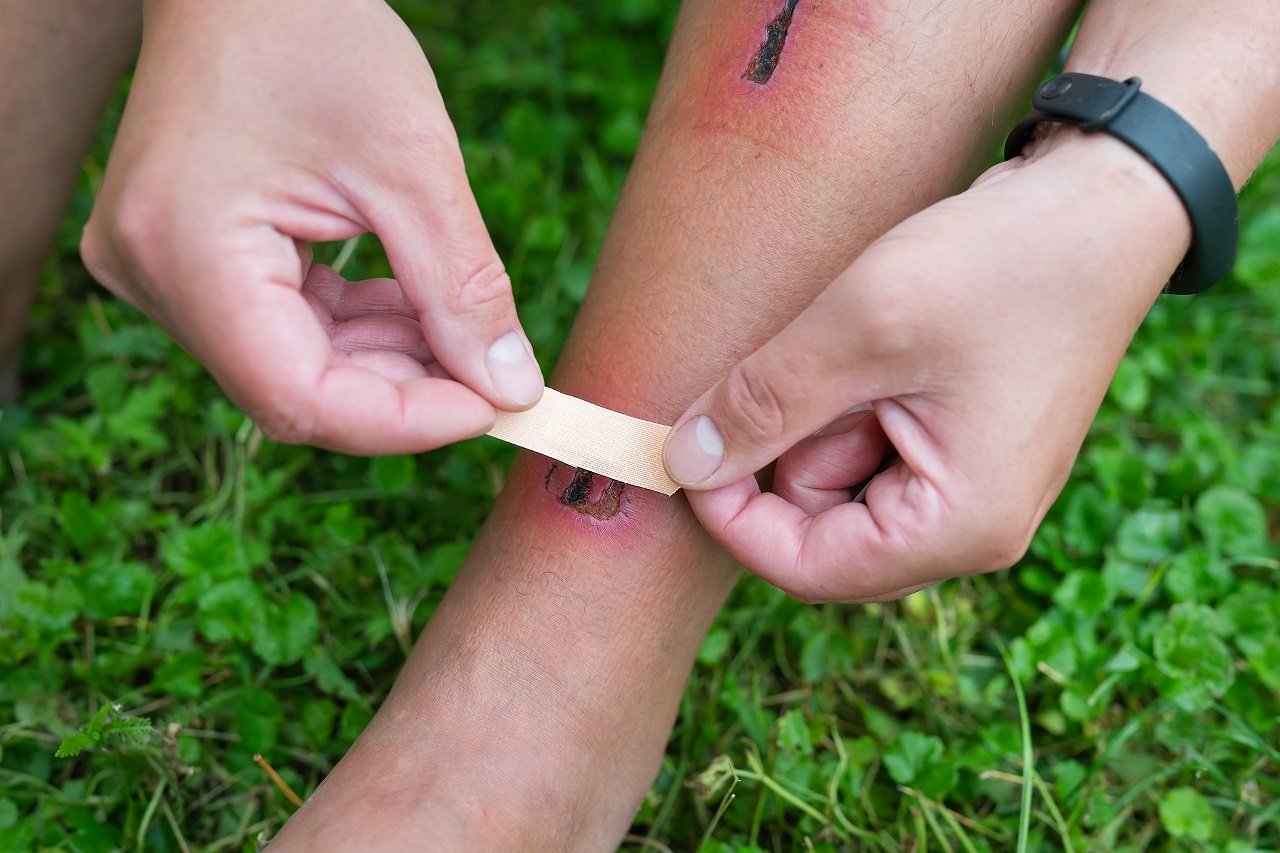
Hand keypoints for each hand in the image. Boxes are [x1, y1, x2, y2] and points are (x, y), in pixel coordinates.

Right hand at [80, 0, 542, 454]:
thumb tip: (510, 389)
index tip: (496, 405)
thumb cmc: (314, 32)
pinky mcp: (189, 262)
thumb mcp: (411, 163)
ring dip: (388, 360)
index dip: (406, 421)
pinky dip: (357, 327)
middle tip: (495, 369)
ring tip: (459, 323)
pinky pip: (282, 328)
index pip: (299, 399)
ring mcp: (163, 273)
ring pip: (295, 366)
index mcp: (188, 252)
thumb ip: (462, 288)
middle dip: (407, 390)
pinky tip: (412, 302)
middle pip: (296, 391)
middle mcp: (154, 278)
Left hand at [664, 130, 1189, 602]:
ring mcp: (971, 487)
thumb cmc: (1001, 264)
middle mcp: (973, 527)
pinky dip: (849, 401)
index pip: (807, 570)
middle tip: (819, 358)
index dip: (732, 517)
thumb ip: (764, 403)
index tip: (687, 445)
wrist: (1102, 203)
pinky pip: (872, 449)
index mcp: (961, 525)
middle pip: (821, 530)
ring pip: (839, 485)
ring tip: (865, 338)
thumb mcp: (861, 327)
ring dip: (821, 416)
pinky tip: (879, 341)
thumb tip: (680, 463)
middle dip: (790, 449)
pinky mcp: (962, 447)